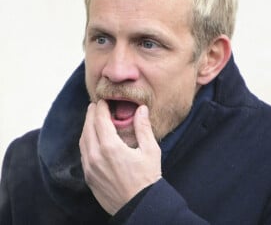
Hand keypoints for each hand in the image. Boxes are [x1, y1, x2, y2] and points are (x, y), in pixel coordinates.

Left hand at [79, 100, 161, 214]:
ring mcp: (90, 168)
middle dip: (91, 114)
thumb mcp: (150, 151)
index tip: (102, 101)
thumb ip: (143, 128)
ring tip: (92, 119)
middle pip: (88, 128)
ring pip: (83, 140)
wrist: (139, 207)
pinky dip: (85, 140)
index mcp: (110, 147)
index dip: (100, 108)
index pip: (100, 120)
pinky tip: (91, 138)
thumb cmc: (147, 178)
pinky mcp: (89, 177)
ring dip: (86, 127)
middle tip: (95, 105)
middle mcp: (95, 156)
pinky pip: (83, 153)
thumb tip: (141, 109)